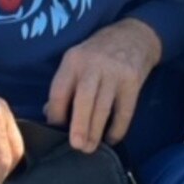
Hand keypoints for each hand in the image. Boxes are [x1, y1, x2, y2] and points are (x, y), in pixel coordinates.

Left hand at [46, 18, 161, 152]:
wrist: (134, 35)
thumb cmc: (99, 52)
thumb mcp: (78, 59)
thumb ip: (64, 85)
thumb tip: (50, 114)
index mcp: (74, 59)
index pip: (59, 91)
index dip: (55, 115)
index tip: (56, 132)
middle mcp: (94, 64)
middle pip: (83, 99)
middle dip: (79, 125)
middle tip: (77, 146)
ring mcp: (115, 72)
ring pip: (103, 107)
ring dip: (96, 131)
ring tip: (91, 148)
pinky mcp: (132, 81)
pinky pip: (124, 111)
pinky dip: (118, 129)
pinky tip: (111, 138)